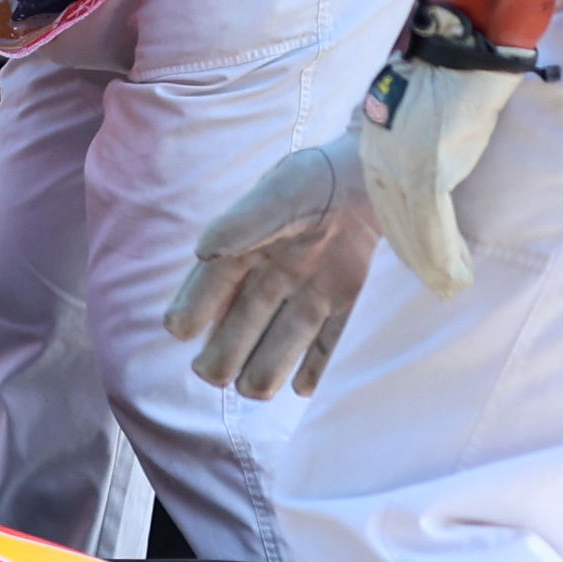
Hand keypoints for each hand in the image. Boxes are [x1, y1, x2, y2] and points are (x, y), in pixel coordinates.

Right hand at [169, 138, 378, 397]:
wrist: (383, 171)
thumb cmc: (323, 176)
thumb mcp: (281, 193)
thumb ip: (245, 223)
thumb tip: (203, 253)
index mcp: (249, 245)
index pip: (212, 283)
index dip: (193, 307)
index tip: (179, 330)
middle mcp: (275, 272)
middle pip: (243, 320)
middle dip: (225, 350)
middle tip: (213, 374)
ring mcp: (312, 287)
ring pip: (283, 336)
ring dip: (266, 364)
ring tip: (254, 390)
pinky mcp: (347, 296)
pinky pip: (330, 338)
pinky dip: (317, 364)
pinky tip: (303, 389)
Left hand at [356, 53, 522, 295]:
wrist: (463, 53)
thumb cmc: (452, 79)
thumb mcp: (426, 118)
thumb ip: (421, 144)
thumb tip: (437, 161)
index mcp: (375, 147)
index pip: (386, 204)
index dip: (404, 236)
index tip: (419, 258)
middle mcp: (379, 159)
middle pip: (394, 222)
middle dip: (415, 257)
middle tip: (438, 285)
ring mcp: (400, 166)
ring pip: (412, 229)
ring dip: (432, 265)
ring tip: (450, 288)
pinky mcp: (425, 169)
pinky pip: (431, 222)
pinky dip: (444, 254)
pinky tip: (457, 275)